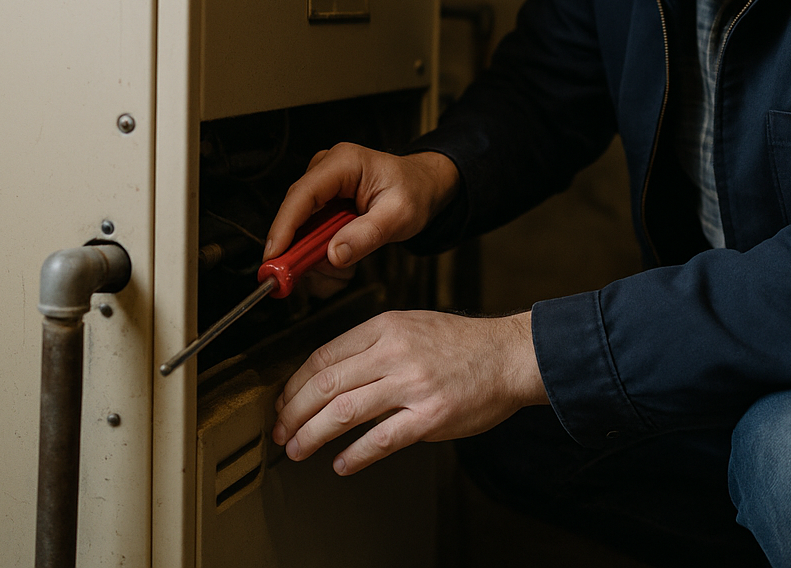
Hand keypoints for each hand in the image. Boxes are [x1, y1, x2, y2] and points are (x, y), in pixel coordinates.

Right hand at [264, 144, 459, 270]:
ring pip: (300, 229)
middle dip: (302, 252)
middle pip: (295, 215)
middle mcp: (325, 170)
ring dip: (315, 257)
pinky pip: (308, 233)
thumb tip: (334, 254)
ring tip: (343, 271)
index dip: (283, 228)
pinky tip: (341, 260)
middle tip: (317, 278)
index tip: (274, 257)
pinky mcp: (320, 203)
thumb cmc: (414, 191)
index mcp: (343, 163)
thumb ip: (367, 235)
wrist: (422, 186)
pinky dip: (320, 253)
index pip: (302, 195)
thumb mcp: (399, 215)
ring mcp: (321, 187)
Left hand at [271, 309, 547, 474]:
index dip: (294, 384)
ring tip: (299, 449)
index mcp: (385, 327)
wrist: (508, 356)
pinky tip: (342, 463)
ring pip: (344, 412)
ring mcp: (412, 384)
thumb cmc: (463, 345)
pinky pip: (381, 439)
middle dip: (293, 413)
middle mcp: (394, 352)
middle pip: (325, 385)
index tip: (283, 402)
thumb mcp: (411, 326)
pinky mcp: (430, 415)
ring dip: (312, 435)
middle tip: (281, 431)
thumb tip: (330, 376)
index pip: (323, 356)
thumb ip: (373, 346)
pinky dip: (355, 455)